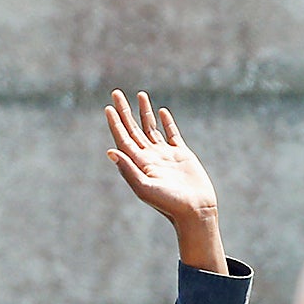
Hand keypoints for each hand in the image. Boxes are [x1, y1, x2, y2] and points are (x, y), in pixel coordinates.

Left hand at [105, 91, 226, 273]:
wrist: (195, 211)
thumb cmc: (169, 204)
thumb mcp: (145, 188)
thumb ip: (128, 170)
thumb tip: (110, 151)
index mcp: (139, 164)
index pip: (123, 138)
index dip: (115, 123)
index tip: (108, 107)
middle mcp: (149, 158)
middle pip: (133, 129)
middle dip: (124, 111)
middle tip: (116, 92)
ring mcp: (165, 155)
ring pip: (151, 128)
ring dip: (144, 112)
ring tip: (139, 95)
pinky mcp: (182, 155)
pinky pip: (172, 134)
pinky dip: (166, 122)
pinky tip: (162, 112)